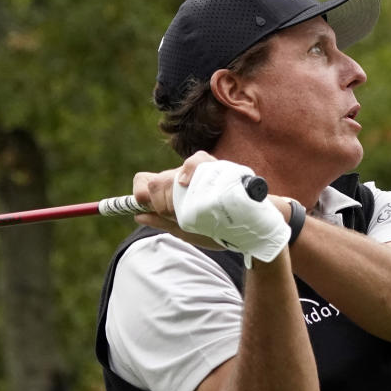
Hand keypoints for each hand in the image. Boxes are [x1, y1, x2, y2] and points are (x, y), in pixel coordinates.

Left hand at [132, 152, 291, 262]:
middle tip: (177, 216)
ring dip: (174, 198)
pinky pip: (196, 161)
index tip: (147, 207)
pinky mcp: (218, 168)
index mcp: (174, 189)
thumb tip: (137, 215)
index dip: (141, 193)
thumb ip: (162, 222)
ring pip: (171, 175)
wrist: (253, 228)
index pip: (145, 180)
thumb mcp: (187, 230)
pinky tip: (187, 183)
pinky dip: (188, 172)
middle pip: (157, 181)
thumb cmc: (220, 228)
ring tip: (192, 211)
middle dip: (161, 203)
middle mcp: (184, 176)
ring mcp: (201, 171)